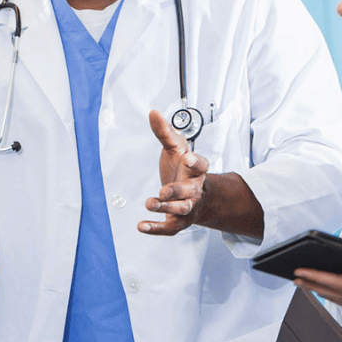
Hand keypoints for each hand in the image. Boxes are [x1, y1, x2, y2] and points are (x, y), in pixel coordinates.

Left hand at [139, 109, 209, 235]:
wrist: (192, 193)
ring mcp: (188, 206)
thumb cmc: (182, 167)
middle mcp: (195, 190)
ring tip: (149, 203)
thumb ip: (164, 132)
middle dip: (178, 191)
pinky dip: (156, 228)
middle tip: (164, 190)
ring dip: (167, 208)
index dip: (195, 162)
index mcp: (196, 170)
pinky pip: (169, 228)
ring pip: (182, 210)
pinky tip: (140, 226)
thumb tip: (153, 112)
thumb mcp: (174, 147)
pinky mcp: (178, 221)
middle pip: (191, 192)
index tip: (187, 159)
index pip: (201, 165)